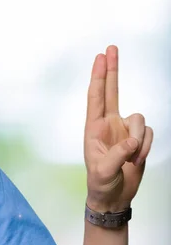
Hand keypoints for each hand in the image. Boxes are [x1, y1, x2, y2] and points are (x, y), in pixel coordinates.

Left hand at [84, 45, 153, 211]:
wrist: (114, 196)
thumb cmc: (101, 183)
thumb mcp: (103, 171)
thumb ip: (117, 154)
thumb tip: (132, 139)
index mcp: (93, 128)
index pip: (96, 97)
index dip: (98, 77)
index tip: (100, 57)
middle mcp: (109, 124)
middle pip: (112, 91)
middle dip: (112, 70)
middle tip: (111, 48)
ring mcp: (125, 130)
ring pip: (141, 119)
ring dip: (140, 140)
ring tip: (130, 158)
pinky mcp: (139, 138)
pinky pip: (150, 133)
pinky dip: (146, 147)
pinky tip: (137, 160)